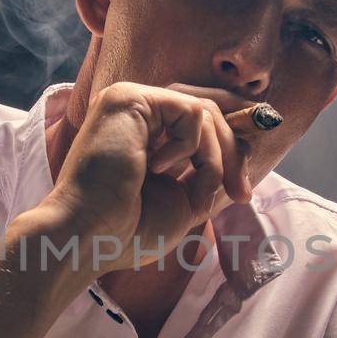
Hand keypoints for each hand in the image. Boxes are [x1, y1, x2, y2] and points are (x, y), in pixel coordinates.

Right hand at [39, 81, 250, 273]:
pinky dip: (190, 148)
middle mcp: (135, 111)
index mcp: (145, 132)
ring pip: (205, 113)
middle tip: (241, 194)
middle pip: (209, 113)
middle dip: (233, 156)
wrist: (91, 238)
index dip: (231, 151)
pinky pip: (191, 113)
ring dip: (214, 161)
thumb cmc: (128, 229)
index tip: (242, 191)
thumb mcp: (183, 196)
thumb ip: (207, 169)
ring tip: (194, 196)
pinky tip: (157, 170)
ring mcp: (129, 101)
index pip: (202, 123)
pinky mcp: (129, 99)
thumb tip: (245, 149)